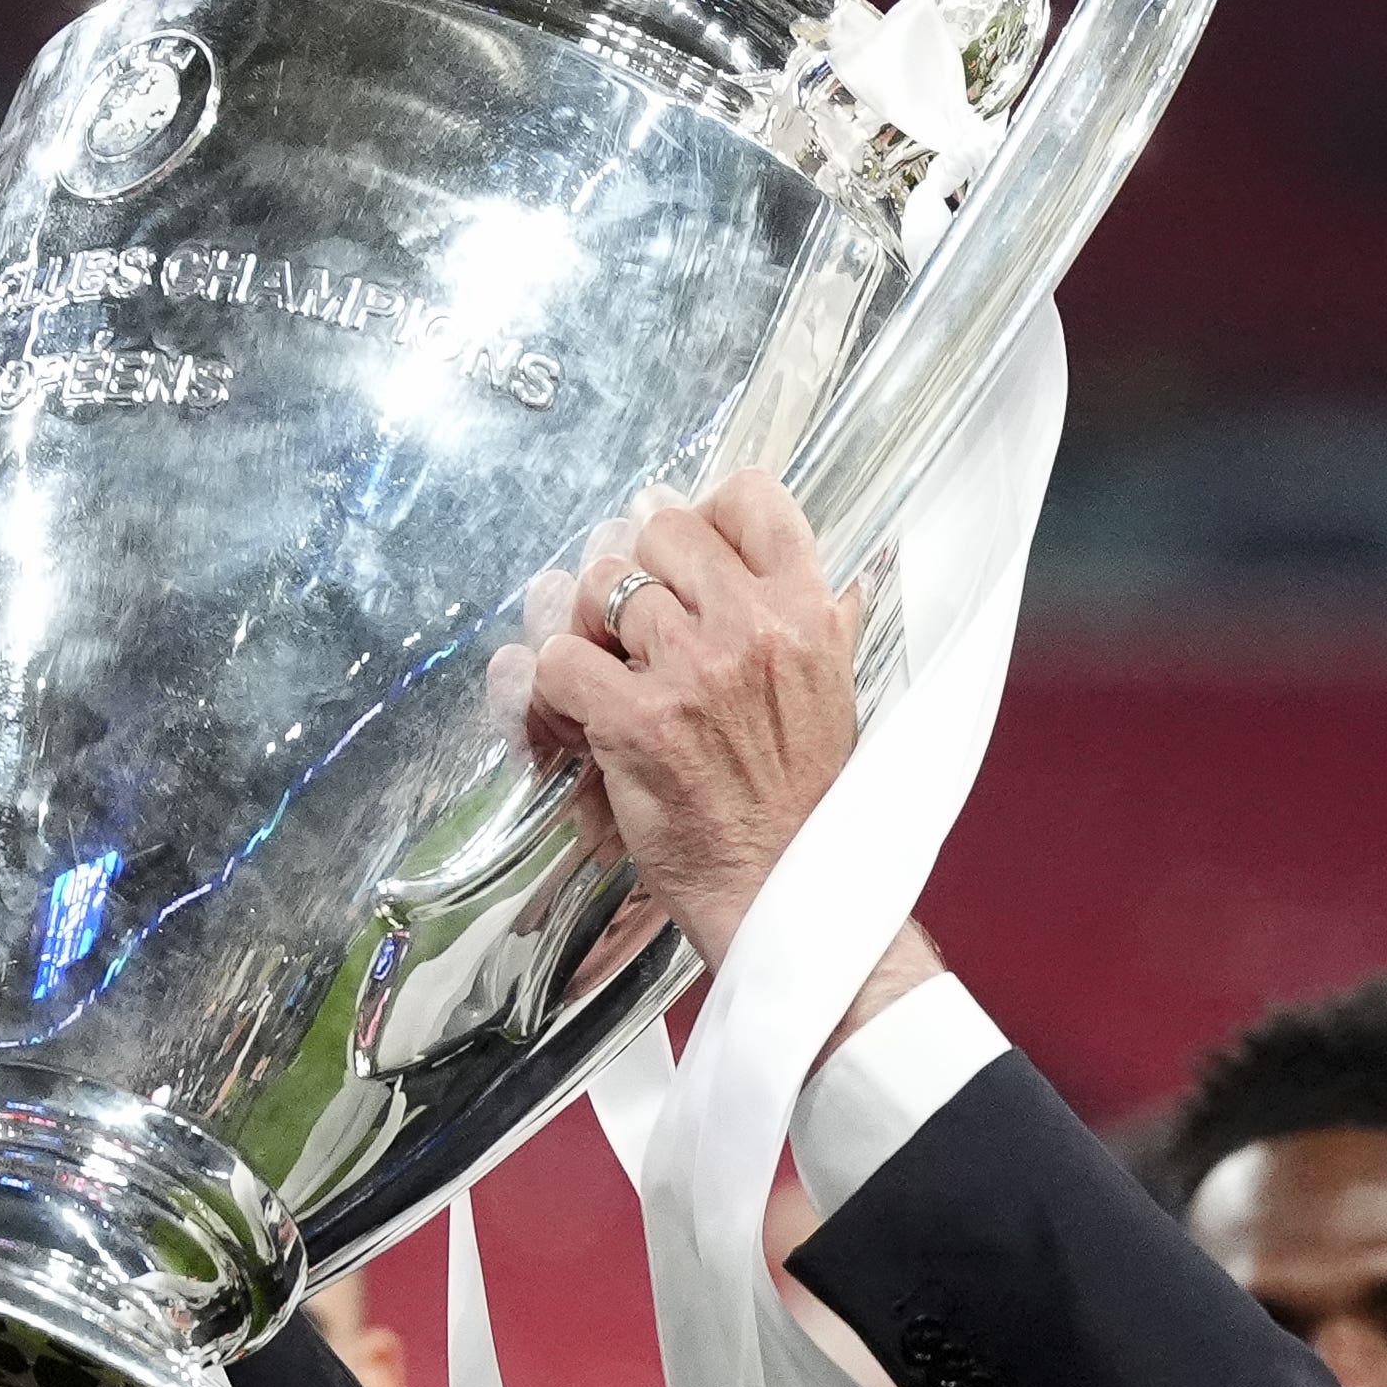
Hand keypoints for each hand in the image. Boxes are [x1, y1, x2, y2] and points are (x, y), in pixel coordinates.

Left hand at [521, 470, 863, 967]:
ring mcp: (689, 670)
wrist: (786, 890)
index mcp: (808, 611)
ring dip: (584, 625)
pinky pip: (556, 659)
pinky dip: (547, 688)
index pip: (748, 496)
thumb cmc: (806, 801)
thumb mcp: (838, 691)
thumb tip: (829, 577)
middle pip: (656, 529)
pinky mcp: (632, 721)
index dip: (701, 515)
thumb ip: (824, 625)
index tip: (683, 555)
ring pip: (597, 583)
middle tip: (631, 624)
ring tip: (598, 671)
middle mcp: (750, 626)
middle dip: (634, 572)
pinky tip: (570, 718)